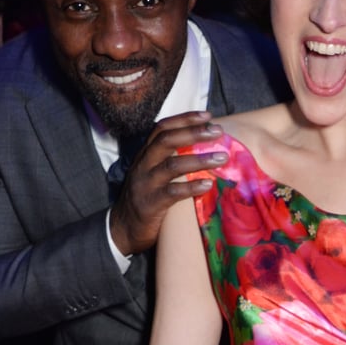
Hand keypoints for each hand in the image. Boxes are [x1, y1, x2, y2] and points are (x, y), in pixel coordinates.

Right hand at [109, 111, 227, 255]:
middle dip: (193, 133)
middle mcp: (143, 165)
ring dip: (200, 159)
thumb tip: (203, 148)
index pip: (162, 128)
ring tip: (222, 158)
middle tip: (218, 131)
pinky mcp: (150, 204)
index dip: (184, 119)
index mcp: (145, 154)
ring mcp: (145, 184)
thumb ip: (170, 160)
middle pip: (167, 140)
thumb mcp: (153, 174)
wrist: (123, 229)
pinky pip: (172, 192)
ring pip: (172, 165)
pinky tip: (208, 185)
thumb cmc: (146, 199)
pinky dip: (192, 187)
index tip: (207, 115)